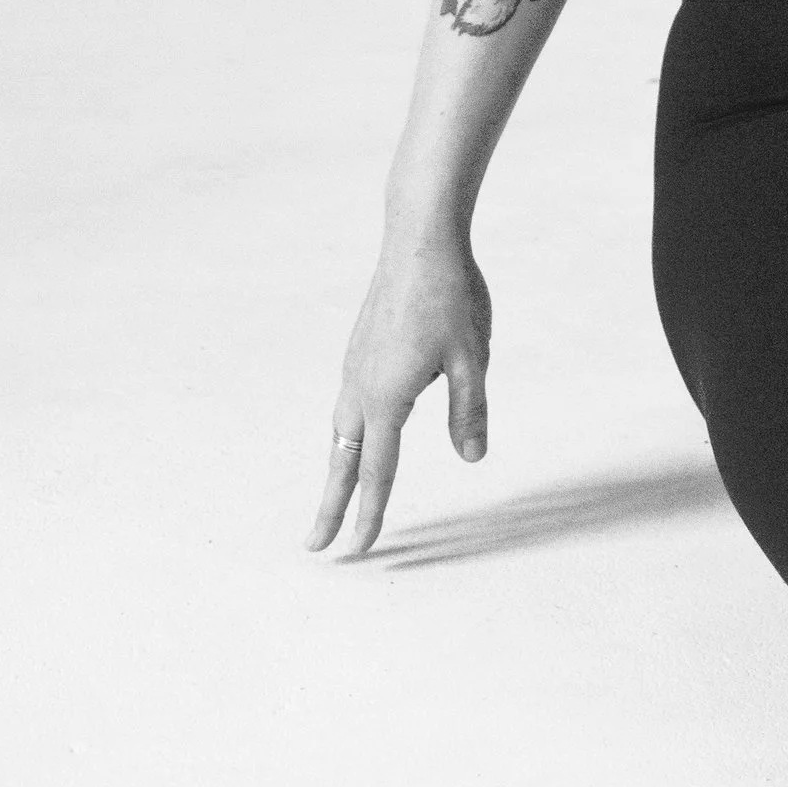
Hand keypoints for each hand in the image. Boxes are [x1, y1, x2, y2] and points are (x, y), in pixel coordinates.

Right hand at [307, 227, 490, 557]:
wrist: (419, 236)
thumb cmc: (450, 295)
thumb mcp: (472, 357)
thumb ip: (469, 411)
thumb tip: (472, 458)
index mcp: (388, 397)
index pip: (379, 471)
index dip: (370, 514)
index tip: (358, 550)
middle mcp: (361, 386)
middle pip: (344, 460)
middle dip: (331, 505)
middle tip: (315, 547)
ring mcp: (354, 364)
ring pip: (340, 430)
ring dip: (336, 467)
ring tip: (333, 497)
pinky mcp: (358, 346)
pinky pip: (347, 402)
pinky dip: (345, 432)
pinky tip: (358, 430)